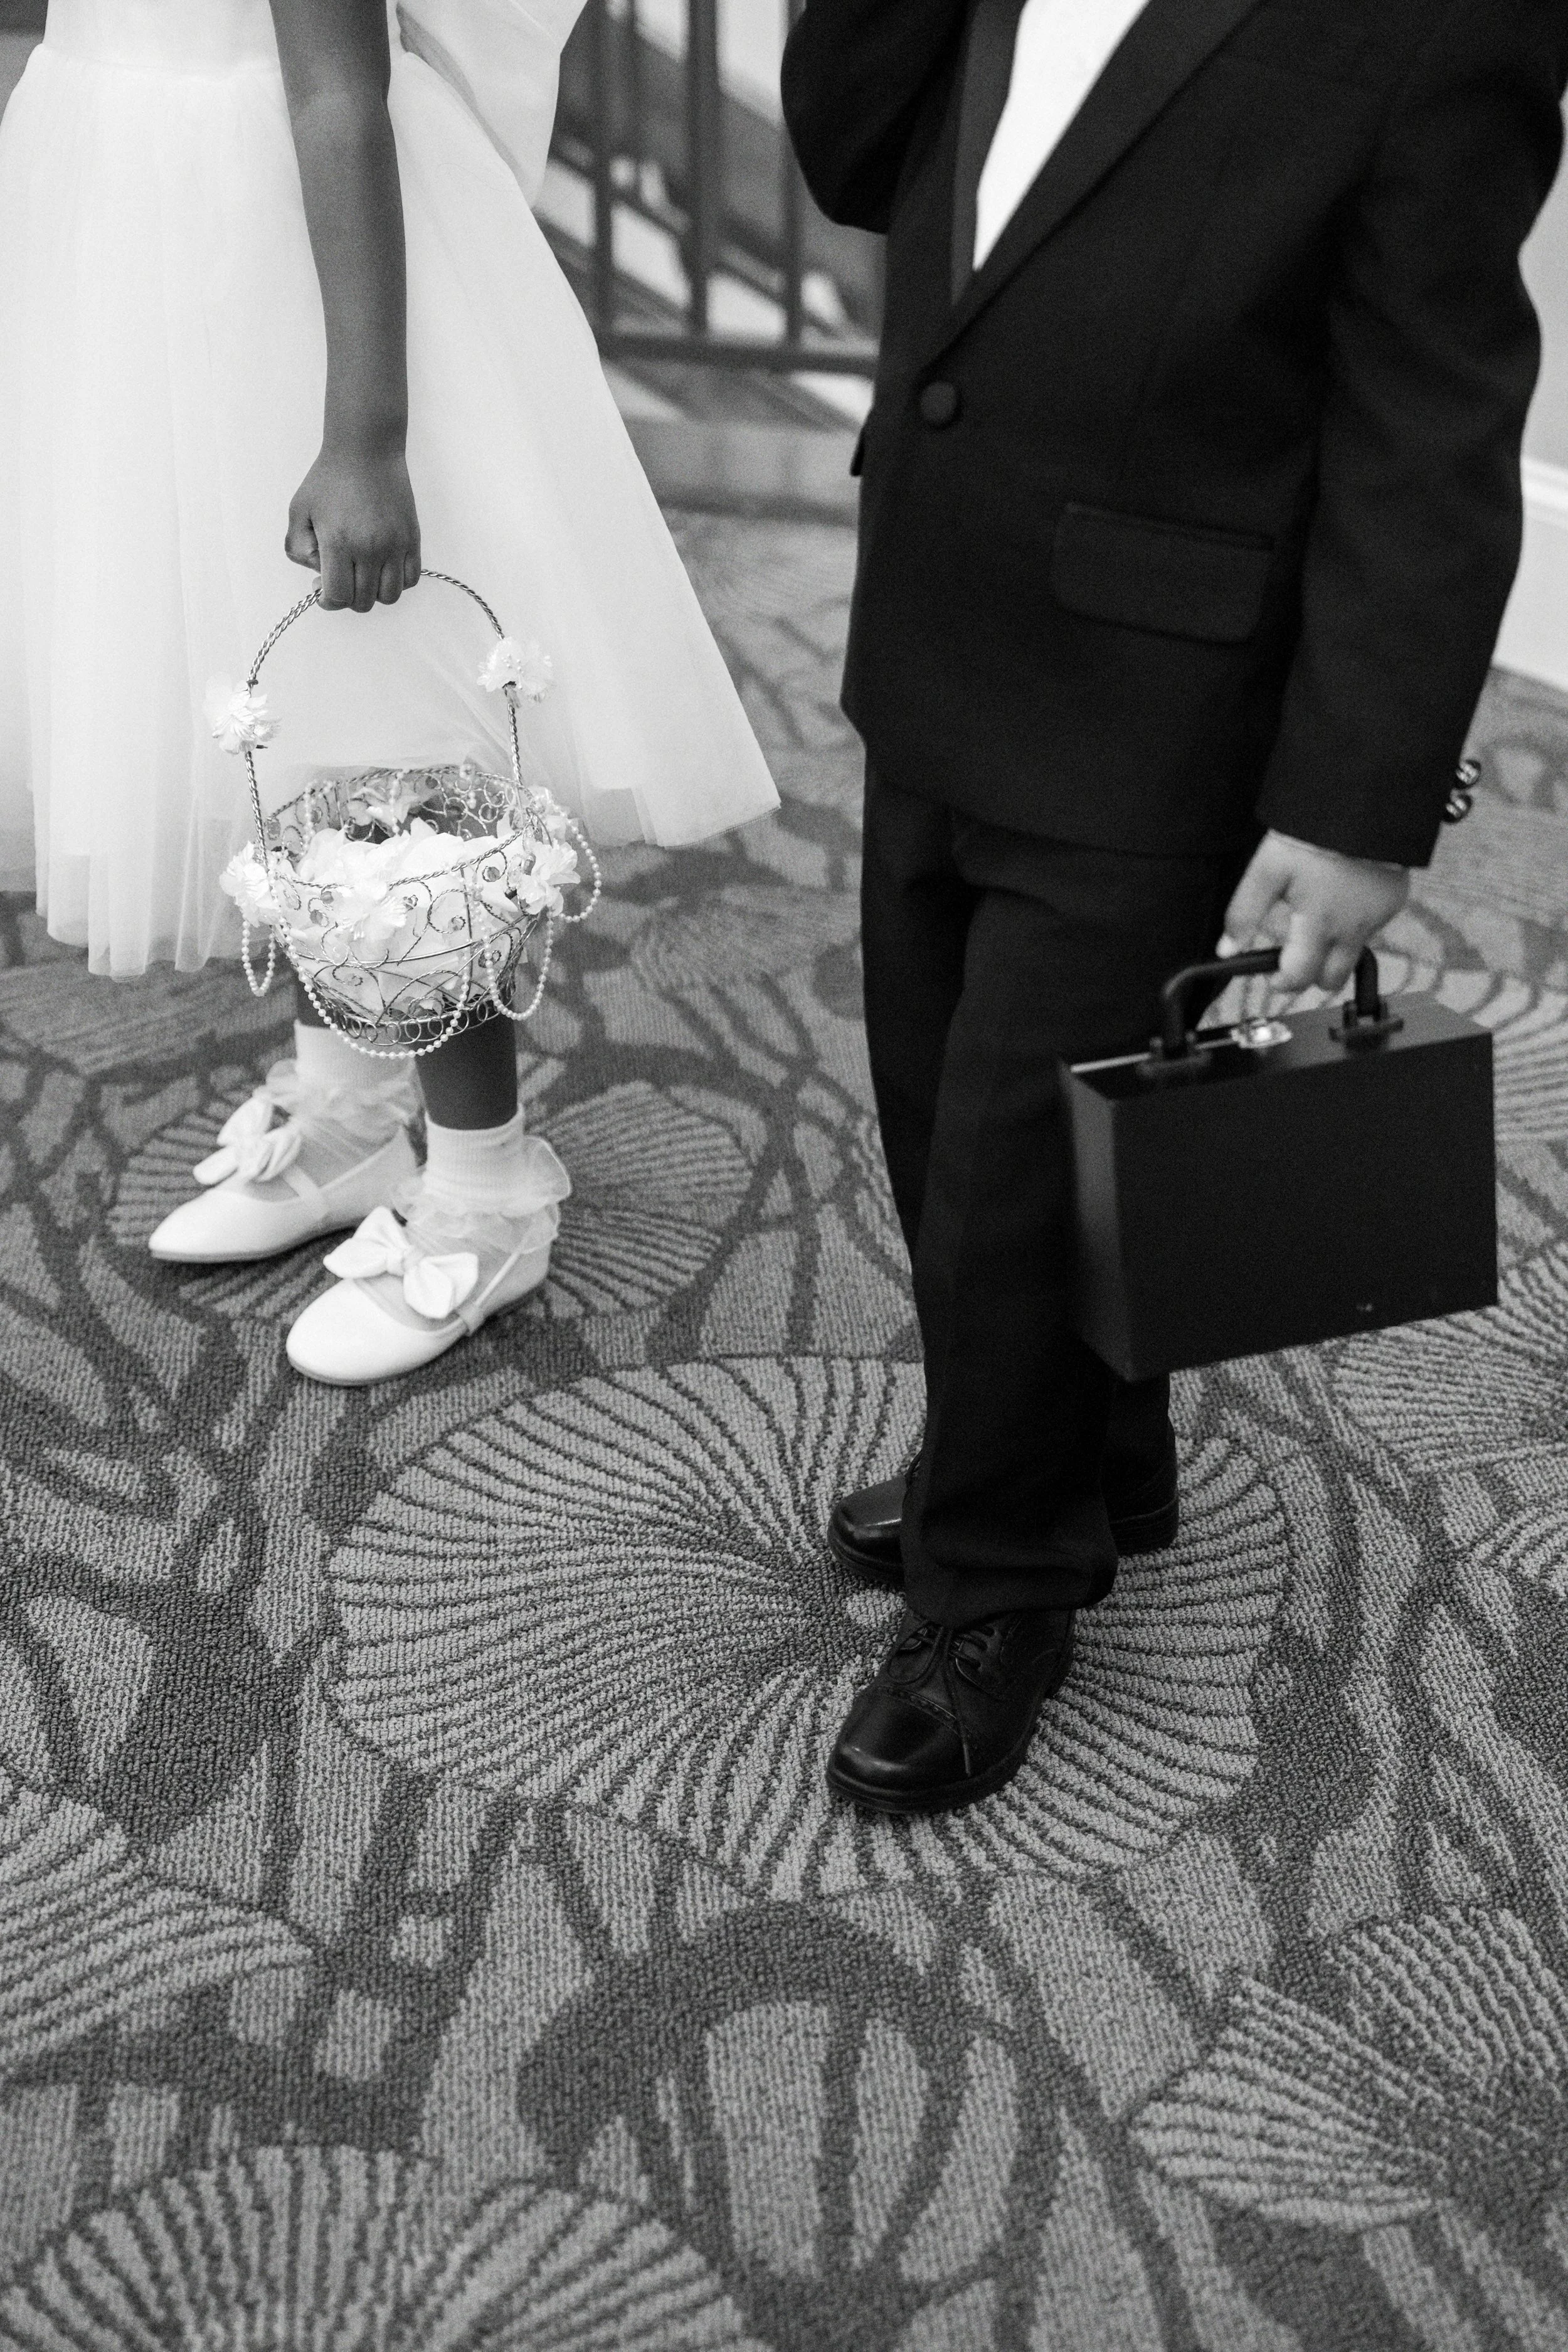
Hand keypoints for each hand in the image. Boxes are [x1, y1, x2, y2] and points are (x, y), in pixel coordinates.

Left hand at [285, 444, 420, 612]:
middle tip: (340, 577)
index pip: (338, 597)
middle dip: (347, 597)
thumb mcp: (298, 510)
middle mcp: (370, 548)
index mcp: (339, 542)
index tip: (322, 588)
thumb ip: (297, 548)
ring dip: (373, 593)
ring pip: (389, 596)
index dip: (327, 600)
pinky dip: (396, 582)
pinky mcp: (411, 538)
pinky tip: (382, 567)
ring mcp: (394, 545)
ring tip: (363, 575)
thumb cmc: (328, 480)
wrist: (365, 451)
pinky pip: (410, 579)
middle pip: (363, 601)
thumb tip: (318, 573)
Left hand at [1224, 830, 1409, 992]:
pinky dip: (1357, 919)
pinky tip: (1345, 894)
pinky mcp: (1394, 901)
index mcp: (1319, 926)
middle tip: (1298, 952)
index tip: (1273, 974)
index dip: (1282, 981)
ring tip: (1320, 914)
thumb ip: (1244, 914)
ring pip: (1354, 952)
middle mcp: (1353, 930)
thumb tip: (1227, 950)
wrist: (1364, 805)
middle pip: (1332, 979)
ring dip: (1336, 945)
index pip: (1300, 977)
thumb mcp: (1267, 871)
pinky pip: (1372, 925)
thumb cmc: (1313, 836)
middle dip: (1313, 973)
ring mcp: (1378, 917)